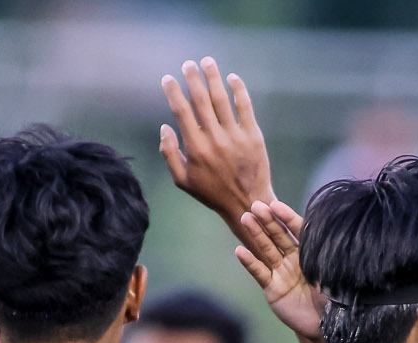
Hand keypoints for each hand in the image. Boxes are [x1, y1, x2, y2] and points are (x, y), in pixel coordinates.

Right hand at [160, 58, 271, 231]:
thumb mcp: (183, 180)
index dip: (173, 93)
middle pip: (201, 101)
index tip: (168, 79)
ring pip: (222, 100)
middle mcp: (215, 139)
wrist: (248, 204)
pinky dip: (238, 90)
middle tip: (188, 64)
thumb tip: (164, 127)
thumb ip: (170, 153)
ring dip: (213, 77)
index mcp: (196, 148)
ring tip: (207, 62)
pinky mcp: (253, 137)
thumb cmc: (212, 193)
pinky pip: (245, 108)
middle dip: (193, 79)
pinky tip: (232, 78)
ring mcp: (235, 137)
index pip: (182, 112)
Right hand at [235, 198, 323, 338]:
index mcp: (310, 252)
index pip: (298, 230)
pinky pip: (259, 272)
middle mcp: (294, 259)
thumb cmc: (333, 300)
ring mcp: (281, 272)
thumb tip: (325, 233)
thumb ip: (325, 256)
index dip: (287, 217)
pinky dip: (249, 262)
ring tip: (245, 218)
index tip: (276, 205)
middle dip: (268, 220)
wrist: (324, 326)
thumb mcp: (333, 275)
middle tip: (256, 205)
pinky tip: (239, 250)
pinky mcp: (272, 287)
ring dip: (256, 234)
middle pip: (279, 235)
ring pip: (267, 249)